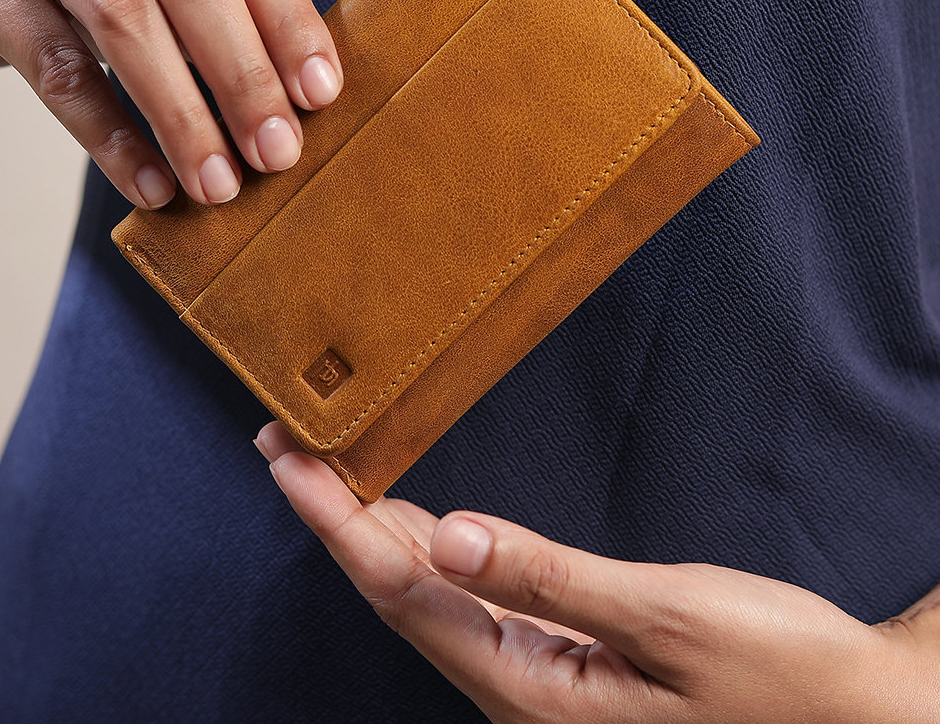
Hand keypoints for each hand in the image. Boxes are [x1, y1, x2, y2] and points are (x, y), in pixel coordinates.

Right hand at [0, 0, 342, 208]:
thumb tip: (303, 95)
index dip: (289, 20)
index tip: (320, 96)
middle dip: (243, 75)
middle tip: (277, 152)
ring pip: (123, 21)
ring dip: (183, 116)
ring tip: (219, 183)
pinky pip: (58, 71)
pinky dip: (112, 137)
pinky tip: (151, 184)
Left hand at [256, 422, 939, 723]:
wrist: (856, 721)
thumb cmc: (782, 679)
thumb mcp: (669, 620)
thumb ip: (550, 580)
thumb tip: (447, 536)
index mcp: (532, 687)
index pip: (402, 589)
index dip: (337, 522)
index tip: (286, 461)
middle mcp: (519, 690)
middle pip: (400, 592)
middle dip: (339, 518)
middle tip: (289, 446)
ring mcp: (538, 681)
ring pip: (430, 596)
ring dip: (377, 530)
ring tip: (331, 471)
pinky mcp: (564, 666)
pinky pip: (472, 601)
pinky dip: (430, 549)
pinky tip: (416, 520)